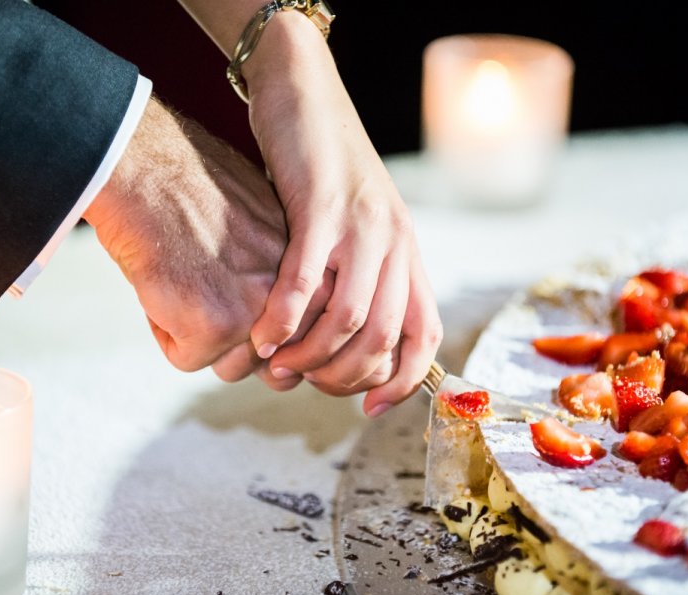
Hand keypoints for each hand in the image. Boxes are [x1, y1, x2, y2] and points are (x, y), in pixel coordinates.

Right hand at [84, 96, 325, 382]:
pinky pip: (185, 358)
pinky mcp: (215, 329)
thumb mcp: (265, 226)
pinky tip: (159, 285)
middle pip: (272, 360)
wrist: (151, 170)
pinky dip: (164, 331)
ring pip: (230, 367)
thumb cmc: (198, 190)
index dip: (269, 334)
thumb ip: (278, 275)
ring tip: (183, 284)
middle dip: (236, 346)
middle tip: (204, 298)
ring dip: (200, 341)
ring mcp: (257, 314)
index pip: (307, 336)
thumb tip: (276, 339)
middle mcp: (295, 295)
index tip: (240, 310)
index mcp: (314, 268)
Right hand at [242, 13, 442, 414]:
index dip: (404, 382)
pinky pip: (306, 281)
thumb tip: (339, 335)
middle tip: (305, 383)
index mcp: (405, 252)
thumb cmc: (321, 167)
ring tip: (277, 364)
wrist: (305, 93)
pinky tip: (261, 336)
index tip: (369, 408)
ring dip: (310, 355)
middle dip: (344, 377)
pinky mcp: (322, 206)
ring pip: (350, 318)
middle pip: (385, 338)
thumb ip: (355, 274)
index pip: (425, 335)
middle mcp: (394, 242)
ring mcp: (361, 225)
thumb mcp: (354, 225)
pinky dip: (283, 319)